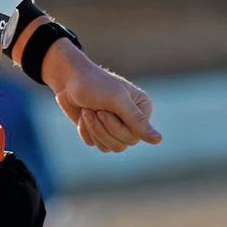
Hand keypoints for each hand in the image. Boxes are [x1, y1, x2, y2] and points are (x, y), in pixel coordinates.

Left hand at [43, 42, 161, 152]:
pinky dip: (85, 131)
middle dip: (102, 128)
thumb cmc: (94, 84)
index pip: (135, 136)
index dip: (116, 127)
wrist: (67, 79)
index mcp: (142, 109)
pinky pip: (94, 144)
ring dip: (93, 130)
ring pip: (108, 147)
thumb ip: (137, 121)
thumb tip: (158, 140)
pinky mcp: (98, 131)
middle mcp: (132, 120)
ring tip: (87, 111)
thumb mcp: (117, 100)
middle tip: (93, 110)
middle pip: (122, 145)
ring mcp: (115, 127)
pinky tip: (82, 116)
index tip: (103, 110)